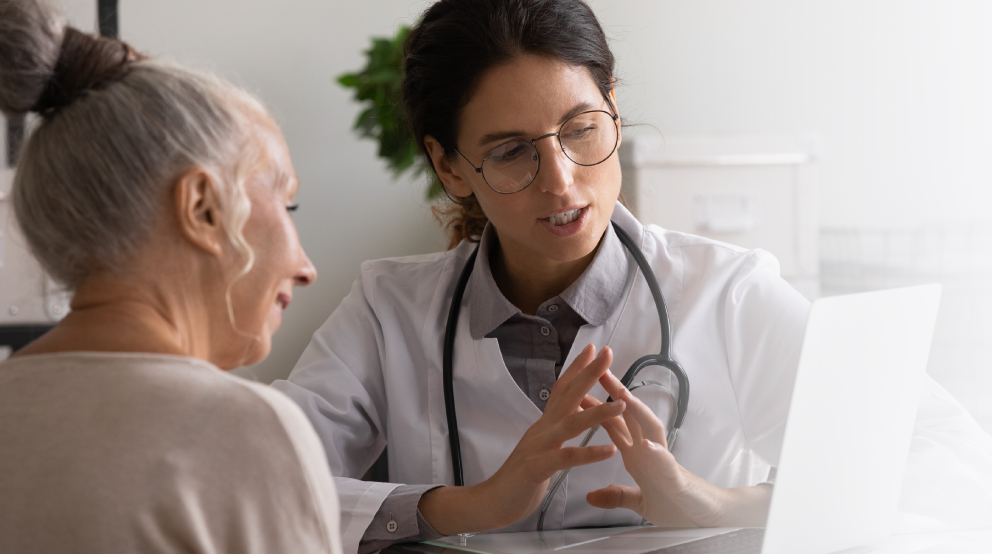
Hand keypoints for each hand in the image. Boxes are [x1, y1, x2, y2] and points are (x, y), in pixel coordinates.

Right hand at [420, 344, 625, 534]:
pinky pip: (566, 458)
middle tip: (607, 352)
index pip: (562, 390)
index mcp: (545, 425)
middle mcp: (542, 429)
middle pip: (567, 396)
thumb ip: (553, 432)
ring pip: (570, 424)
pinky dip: (589, 454)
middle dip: (589, 374)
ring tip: (621, 404)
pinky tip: (609, 451)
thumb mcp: (540, 448)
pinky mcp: (537, 467)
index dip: (577, 368)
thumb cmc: (519, 477)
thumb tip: (568, 416)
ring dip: (597, 413)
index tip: (593, 349)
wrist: (491, 500)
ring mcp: (538, 447)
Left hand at [586, 370, 771, 527]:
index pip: (616, 425)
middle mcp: (650, 452)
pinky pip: (666, 464)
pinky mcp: (677, 479)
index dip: (598, 408)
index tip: (579, 391)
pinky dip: (657, 453)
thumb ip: (616, 496)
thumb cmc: (676, 506)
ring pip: (651, 429)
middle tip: (599, 372)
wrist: (705, 522)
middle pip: (631, 416)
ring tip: (622, 395)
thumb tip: (590, 496)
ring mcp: (664, 463)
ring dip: (637, 411)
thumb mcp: (639, 502)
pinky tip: (647, 445)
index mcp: (638, 456)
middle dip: (616, 393)